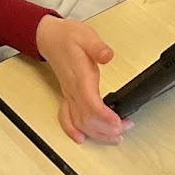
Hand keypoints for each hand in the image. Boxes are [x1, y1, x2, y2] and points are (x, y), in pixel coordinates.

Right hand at [36, 15, 130, 143]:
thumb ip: (98, 47)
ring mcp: (68, 95)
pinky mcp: (66, 95)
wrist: (49, 37)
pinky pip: (67, 118)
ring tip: (115, 136)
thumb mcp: (86, 36)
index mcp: (80, 76)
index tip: (119, 122)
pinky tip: (81, 138)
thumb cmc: (67, 37)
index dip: (105, 117)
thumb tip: (107, 55)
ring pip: (79, 122)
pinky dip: (73, 131)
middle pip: (87, 119)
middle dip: (107, 129)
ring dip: (96, 133)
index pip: (91, 103)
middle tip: (125, 128)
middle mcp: (73, 90)